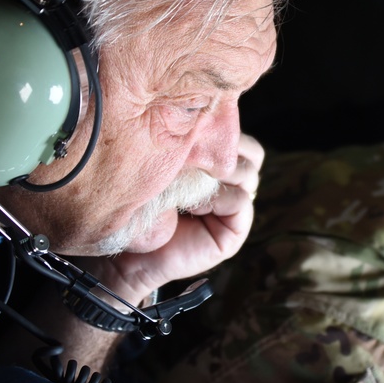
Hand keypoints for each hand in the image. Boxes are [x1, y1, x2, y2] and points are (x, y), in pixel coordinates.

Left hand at [153, 132, 263, 281]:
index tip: (192, 130)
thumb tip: (199, 126)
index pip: (238, 135)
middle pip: (252, 152)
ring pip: (249, 173)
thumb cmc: (141, 206)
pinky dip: (216, 197)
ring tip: (188, 180)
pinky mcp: (235, 231)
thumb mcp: (165, 169)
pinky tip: (190, 204)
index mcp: (218, 166)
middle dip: (227, 146)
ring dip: (219, 171)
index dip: (222, 128)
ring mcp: (236, 208)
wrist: (130, 255)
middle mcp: (232, 184)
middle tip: (196, 152)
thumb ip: (189, 151)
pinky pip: (240, 201)